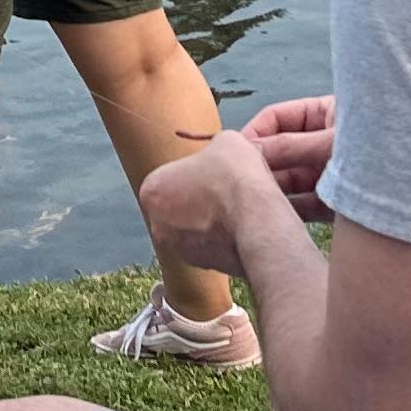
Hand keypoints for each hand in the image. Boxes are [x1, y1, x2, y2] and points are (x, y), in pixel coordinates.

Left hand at [135, 129, 282, 279]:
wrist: (258, 221)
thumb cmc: (235, 178)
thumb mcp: (226, 142)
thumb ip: (212, 150)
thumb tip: (219, 155)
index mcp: (151, 191)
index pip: (170, 177)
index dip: (194, 173)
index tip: (214, 173)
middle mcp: (157, 225)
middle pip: (179, 206)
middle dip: (200, 200)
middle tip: (227, 191)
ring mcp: (180, 250)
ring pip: (196, 229)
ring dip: (213, 222)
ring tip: (239, 210)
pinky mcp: (204, 268)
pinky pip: (213, 248)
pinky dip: (225, 240)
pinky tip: (244, 228)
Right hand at [242, 95, 336, 221]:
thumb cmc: (380, 153)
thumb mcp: (333, 142)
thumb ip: (289, 145)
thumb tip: (246, 148)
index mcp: (327, 113)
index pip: (278, 118)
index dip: (254, 134)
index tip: (234, 154)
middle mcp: (324, 142)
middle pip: (282, 151)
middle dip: (261, 165)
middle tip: (237, 182)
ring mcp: (330, 173)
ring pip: (291, 180)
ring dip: (273, 189)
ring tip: (253, 201)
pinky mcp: (337, 204)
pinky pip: (306, 206)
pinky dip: (289, 211)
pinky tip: (273, 219)